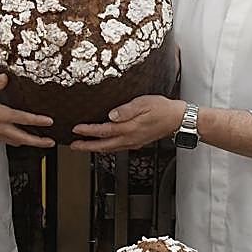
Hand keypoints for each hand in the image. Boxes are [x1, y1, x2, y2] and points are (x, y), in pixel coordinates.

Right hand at [0, 74, 53, 147]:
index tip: (49, 123)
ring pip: (12, 141)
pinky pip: (0, 140)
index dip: (38, 121)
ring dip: (25, 142)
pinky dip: (9, 139)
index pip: (23, 119)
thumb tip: (6, 77)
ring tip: (34, 142)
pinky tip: (8, 135)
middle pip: (22, 138)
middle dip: (38, 141)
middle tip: (49, 143)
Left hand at [68, 96, 185, 152]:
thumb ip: (127, 109)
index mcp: (129, 128)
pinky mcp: (137, 142)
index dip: (88, 131)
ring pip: (110, 148)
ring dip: (95, 148)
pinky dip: (107, 148)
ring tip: (84, 146)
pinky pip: (117, 148)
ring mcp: (133, 142)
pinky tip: (104, 145)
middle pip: (103, 145)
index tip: (76, 129)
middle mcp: (130, 138)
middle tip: (74, 145)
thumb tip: (111, 114)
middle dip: (87, 146)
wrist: (178, 119)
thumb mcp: (144, 103)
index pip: (103, 130)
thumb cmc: (163, 109)